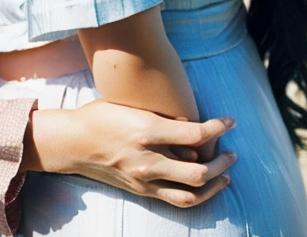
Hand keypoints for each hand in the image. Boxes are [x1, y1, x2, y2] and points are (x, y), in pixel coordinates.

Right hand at [23, 99, 235, 208]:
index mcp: (146, 131)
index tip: (229, 121)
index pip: (194, 135)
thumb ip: (161, 117)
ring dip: (215, 183)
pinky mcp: (142, 191)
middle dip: (222, 161)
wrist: (74, 143)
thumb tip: (189, 125)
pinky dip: (196, 195)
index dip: (218, 127)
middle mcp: (148, 160)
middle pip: (199, 171)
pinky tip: (206, 187)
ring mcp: (145, 180)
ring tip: (227, 173)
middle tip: (232, 151)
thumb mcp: (131, 106)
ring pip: (191, 193)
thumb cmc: (101, 115)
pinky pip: (176, 200)